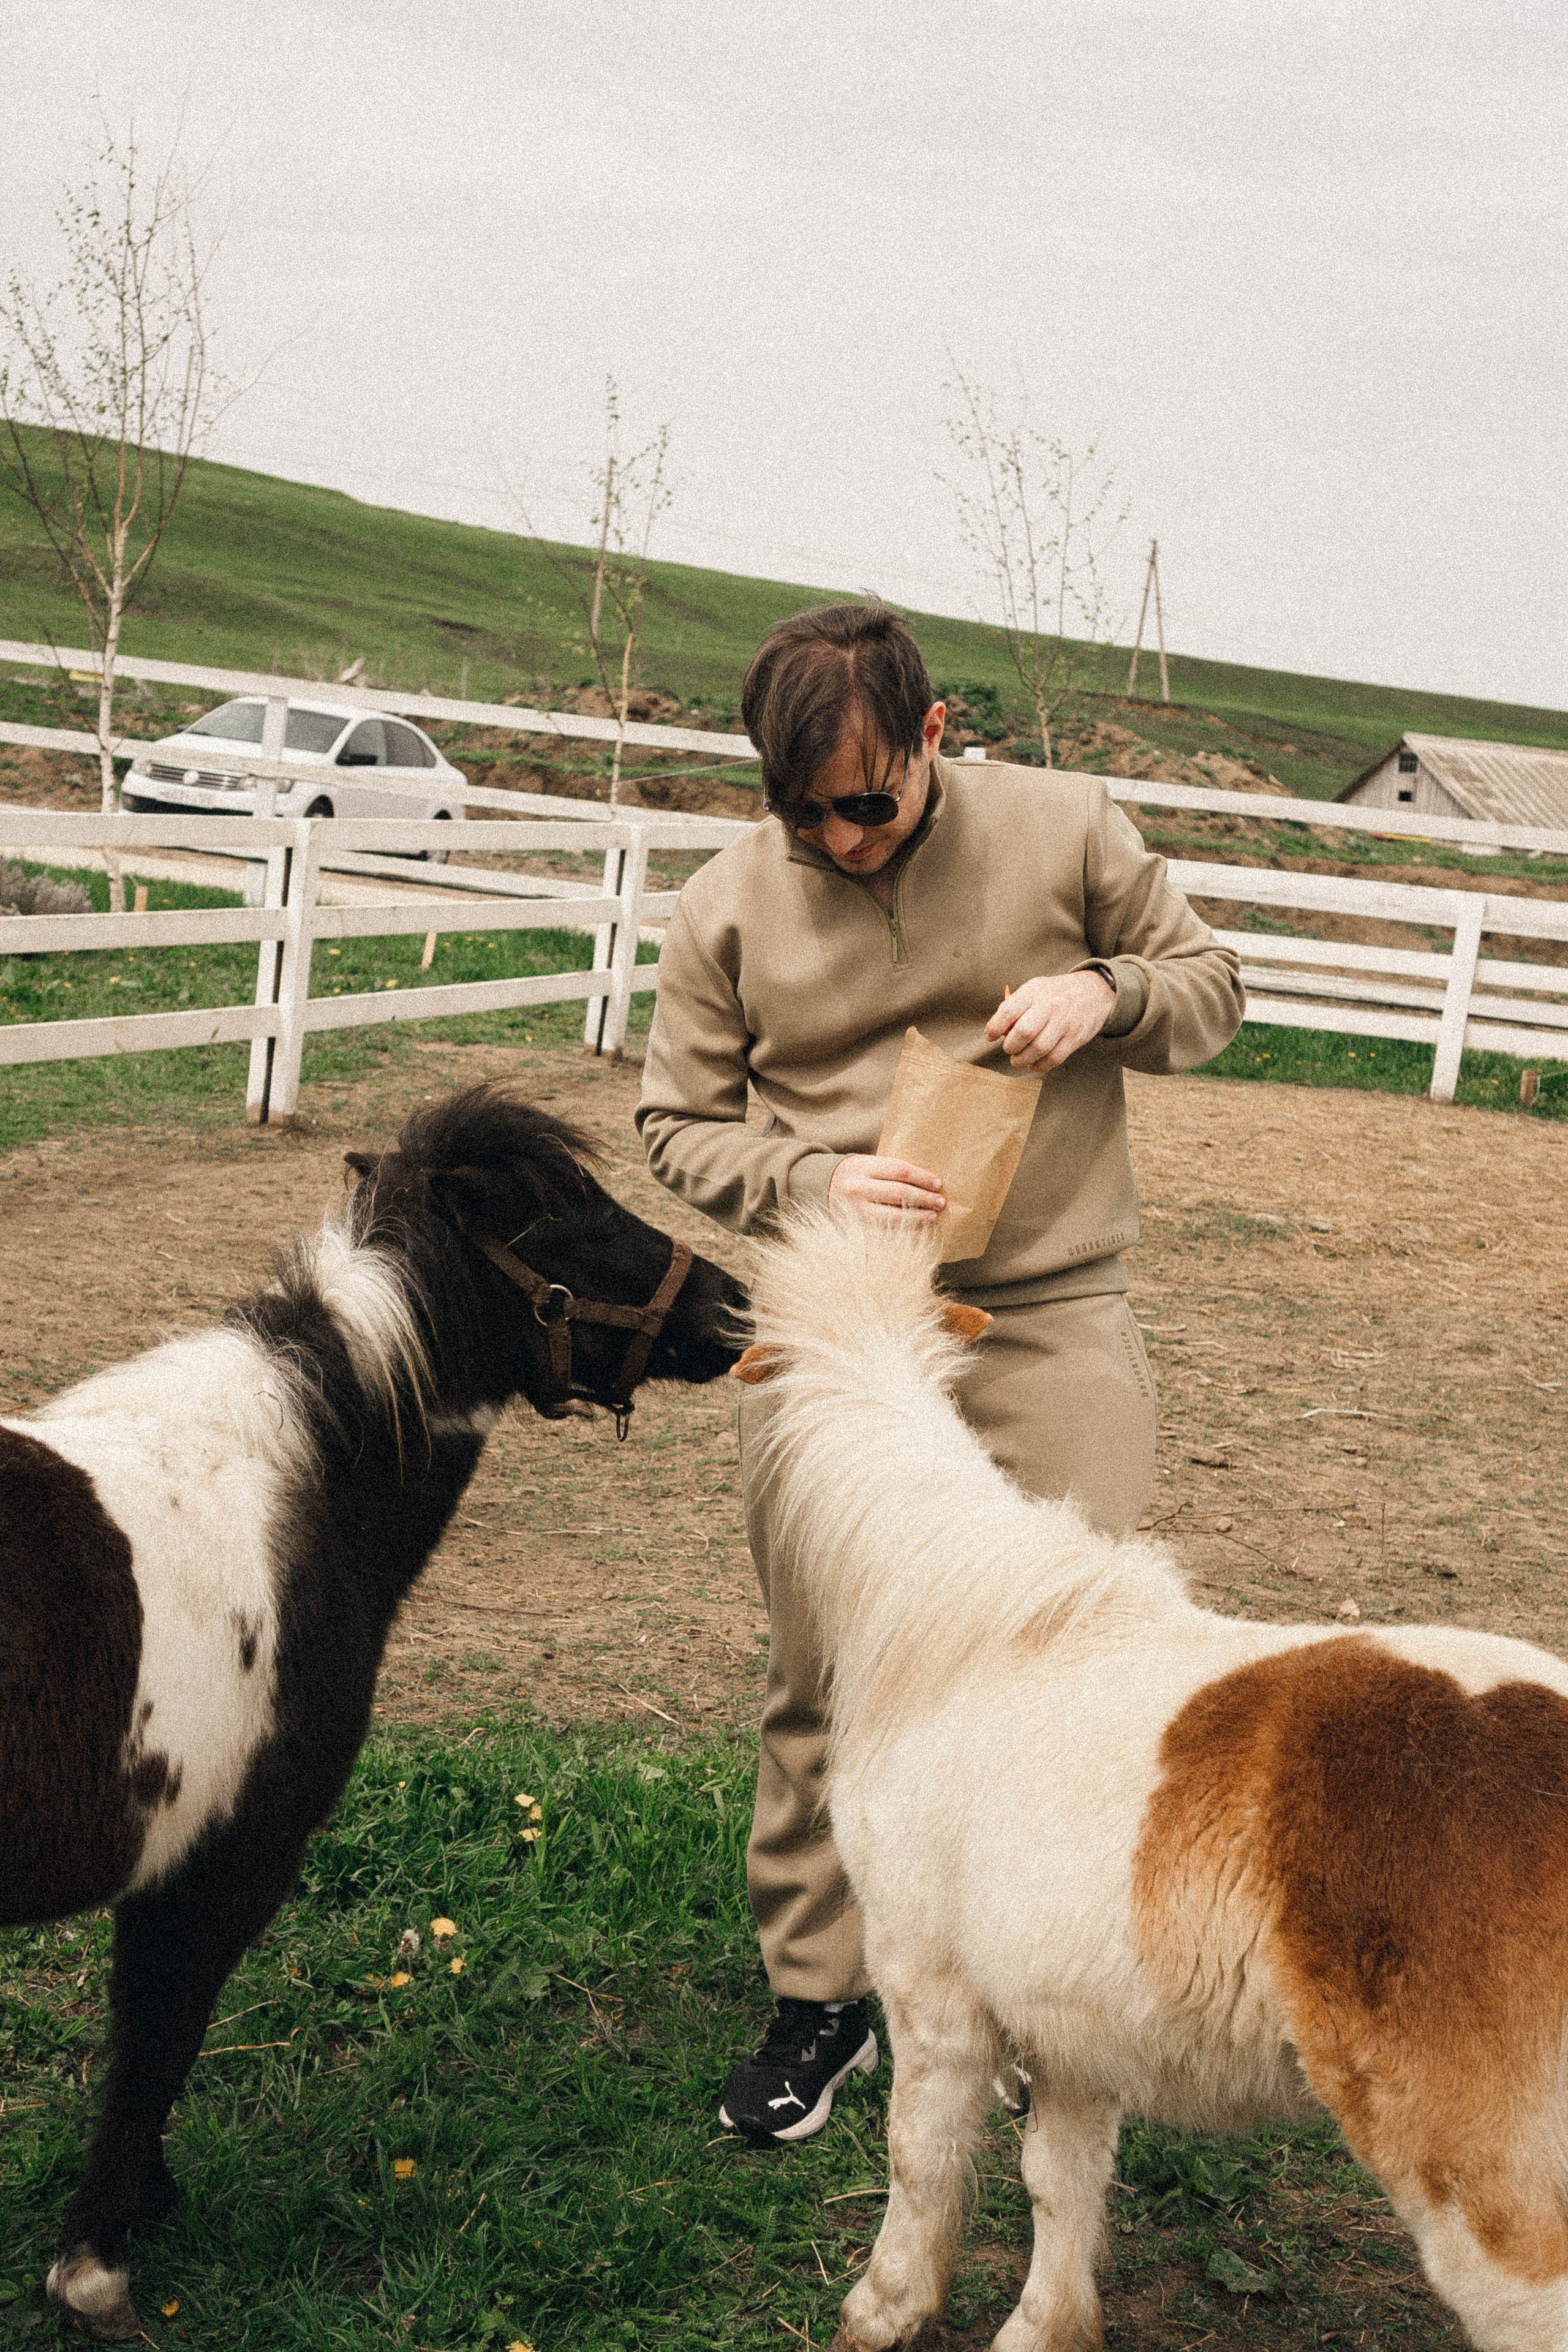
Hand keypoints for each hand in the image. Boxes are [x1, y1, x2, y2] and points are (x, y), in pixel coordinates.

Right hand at [828, 1155, 945, 1219]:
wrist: (821, 1187)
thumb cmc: (855, 1174)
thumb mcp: (868, 1164)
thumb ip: (890, 1170)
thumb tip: (927, 1180)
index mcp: (863, 1166)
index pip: (900, 1170)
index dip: (922, 1177)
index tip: (938, 1183)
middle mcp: (857, 1187)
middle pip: (899, 1193)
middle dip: (924, 1198)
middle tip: (940, 1201)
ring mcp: (855, 1209)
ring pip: (893, 1215)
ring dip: (917, 1216)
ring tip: (933, 1215)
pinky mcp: (855, 1225)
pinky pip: (884, 1230)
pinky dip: (903, 1230)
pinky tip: (917, 1229)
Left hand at [985, 970, 1115, 1071]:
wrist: (1094, 992)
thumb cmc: (1055, 994)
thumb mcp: (1035, 989)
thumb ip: (1015, 1007)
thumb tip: (996, 1031)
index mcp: (1035, 990)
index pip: (1009, 1010)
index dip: (995, 1026)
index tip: (990, 1036)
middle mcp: (1050, 1005)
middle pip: (1024, 1032)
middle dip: (1010, 1046)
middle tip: (1008, 1049)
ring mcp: (1065, 1023)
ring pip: (1039, 1049)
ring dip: (1022, 1059)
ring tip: (1017, 1059)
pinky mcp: (1075, 1038)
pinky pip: (1054, 1058)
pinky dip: (1039, 1066)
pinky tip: (1033, 1063)